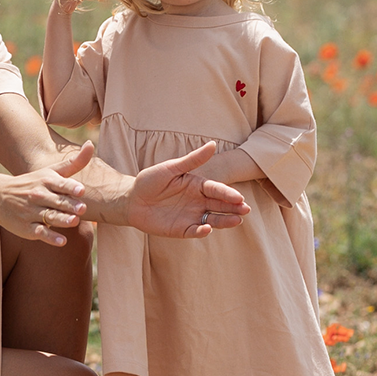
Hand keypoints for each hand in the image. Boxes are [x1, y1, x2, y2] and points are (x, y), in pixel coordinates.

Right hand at [0, 141, 93, 244]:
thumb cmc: (32, 183)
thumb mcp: (50, 171)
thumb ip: (73, 162)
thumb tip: (91, 144)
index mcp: (46, 181)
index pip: (60, 184)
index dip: (70, 188)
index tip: (81, 190)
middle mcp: (39, 196)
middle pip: (57, 202)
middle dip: (69, 205)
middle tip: (82, 209)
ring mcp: (32, 212)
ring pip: (49, 217)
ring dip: (62, 220)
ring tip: (74, 222)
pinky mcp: (27, 228)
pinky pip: (40, 233)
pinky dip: (51, 237)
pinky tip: (62, 241)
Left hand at [125, 142, 250, 238]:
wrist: (131, 200)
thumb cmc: (150, 181)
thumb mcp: (171, 168)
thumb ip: (192, 160)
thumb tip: (213, 144)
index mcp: (197, 185)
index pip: (216, 190)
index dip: (227, 194)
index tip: (239, 198)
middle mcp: (198, 201)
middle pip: (220, 205)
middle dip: (234, 208)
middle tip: (246, 210)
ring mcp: (191, 216)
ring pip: (213, 219)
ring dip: (225, 221)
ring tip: (237, 221)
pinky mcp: (182, 229)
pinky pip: (195, 231)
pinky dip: (202, 230)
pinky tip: (207, 228)